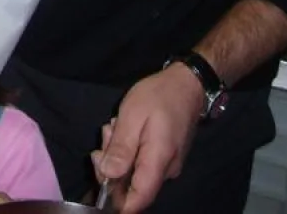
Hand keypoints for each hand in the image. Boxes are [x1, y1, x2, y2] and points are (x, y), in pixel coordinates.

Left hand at [93, 65, 202, 212]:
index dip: (117, 203)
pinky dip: (128, 149)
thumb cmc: (159, 96)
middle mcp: (166, 171)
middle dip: (111, 165)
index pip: (139, 200)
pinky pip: (142, 162)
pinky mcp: (166, 157)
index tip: (99, 186)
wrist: (187, 84)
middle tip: (106, 134)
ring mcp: (167, 164)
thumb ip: (121, 148)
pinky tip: (125, 128)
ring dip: (118, 152)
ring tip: (116, 125)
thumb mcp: (132, 116)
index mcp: (158, 162)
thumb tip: (108, 175)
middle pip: (132, 186)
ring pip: (134, 171)